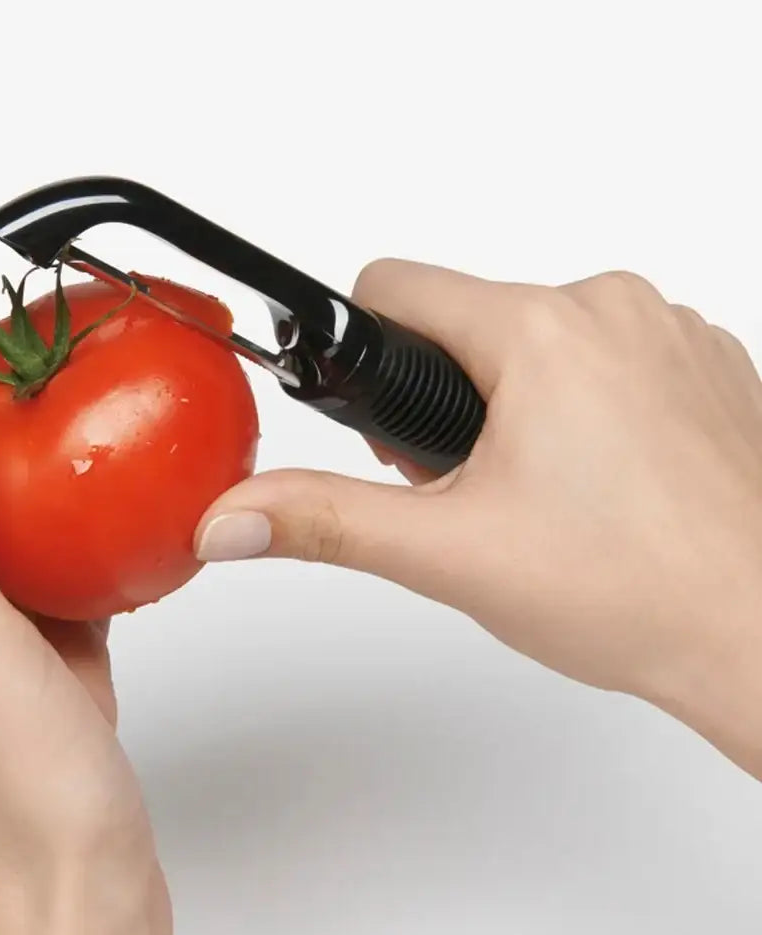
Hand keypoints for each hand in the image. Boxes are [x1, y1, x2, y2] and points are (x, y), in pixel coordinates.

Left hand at [0, 340, 170, 934]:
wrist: (69, 887)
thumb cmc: (16, 790)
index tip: (13, 330)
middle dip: (4, 399)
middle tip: (69, 358)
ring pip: (17, 509)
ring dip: (53, 455)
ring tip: (107, 415)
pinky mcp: (49, 651)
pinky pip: (67, 561)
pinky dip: (95, 522)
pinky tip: (136, 514)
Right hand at [195, 261, 761, 777]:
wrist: (761, 638)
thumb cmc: (636, 592)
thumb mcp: (449, 554)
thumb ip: (325, 520)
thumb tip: (235, 516)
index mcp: (543, 331)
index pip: (396, 287)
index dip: (367, 354)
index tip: (387, 420)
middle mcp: (614, 309)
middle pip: (469, 322)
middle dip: (447, 402)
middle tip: (474, 488)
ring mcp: (671, 334)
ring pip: (539, 340)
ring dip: (516, 407)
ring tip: (544, 495)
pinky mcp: (706, 365)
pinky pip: (607, 357)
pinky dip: (583, 408)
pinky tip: (600, 485)